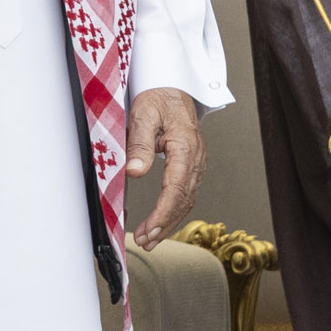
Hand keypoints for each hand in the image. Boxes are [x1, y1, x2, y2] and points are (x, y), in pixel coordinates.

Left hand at [126, 86, 204, 246]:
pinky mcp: (192, 166)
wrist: (174, 88)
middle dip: (165, 225)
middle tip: (145, 242)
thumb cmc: (158, 98)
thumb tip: (134, 171)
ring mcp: (197, 164)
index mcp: (186, 148)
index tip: (149, 230)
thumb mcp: (143, 114)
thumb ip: (139, 143)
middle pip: (184, 201)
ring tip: (149, 239)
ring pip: (187, 201)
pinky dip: (174, 211)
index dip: (163, 214)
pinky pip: (186, 193)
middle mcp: (196, 160)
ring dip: (169, 222)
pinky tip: (162, 222)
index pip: (176, 190)